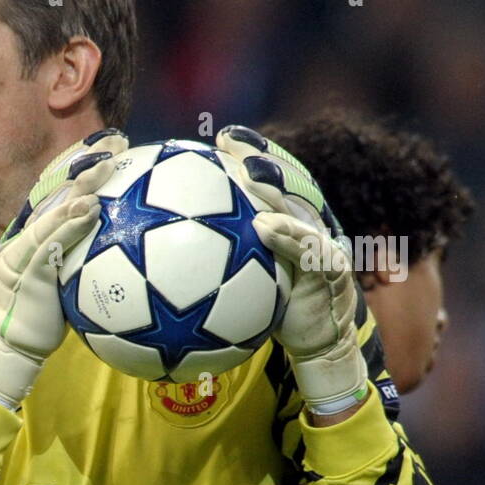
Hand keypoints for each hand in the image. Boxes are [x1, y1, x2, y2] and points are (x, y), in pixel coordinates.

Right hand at [0, 128, 129, 407]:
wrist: (13, 348)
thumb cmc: (44, 318)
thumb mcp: (64, 282)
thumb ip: (80, 258)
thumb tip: (125, 244)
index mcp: (33, 236)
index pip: (56, 192)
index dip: (80, 165)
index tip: (110, 145)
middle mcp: (23, 237)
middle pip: (53, 191)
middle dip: (83, 163)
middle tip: (116, 143)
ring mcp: (20, 252)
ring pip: (50, 212)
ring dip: (78, 188)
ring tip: (104, 169)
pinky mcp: (23, 272)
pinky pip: (48, 243)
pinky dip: (69, 225)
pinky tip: (90, 211)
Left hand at [216, 124, 366, 414]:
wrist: (314, 346)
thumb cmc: (267, 316)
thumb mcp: (235, 289)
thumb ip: (208, 267)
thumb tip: (153, 259)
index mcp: (283, 225)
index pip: (263, 183)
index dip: (245, 155)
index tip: (216, 138)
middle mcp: (305, 226)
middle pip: (283, 181)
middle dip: (259, 155)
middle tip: (230, 139)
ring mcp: (321, 244)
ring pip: (299, 205)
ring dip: (276, 186)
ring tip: (251, 172)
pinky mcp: (332, 270)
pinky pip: (309, 249)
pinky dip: (288, 236)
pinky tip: (264, 227)